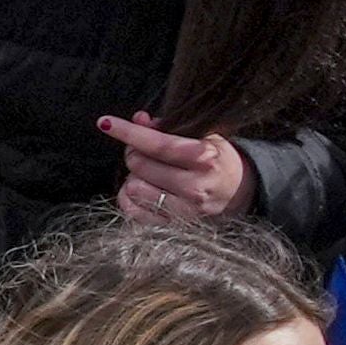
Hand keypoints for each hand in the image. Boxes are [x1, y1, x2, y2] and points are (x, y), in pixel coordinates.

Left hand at [101, 112, 250, 222]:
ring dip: (134, 176)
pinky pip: (133, 211)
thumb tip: (139, 119)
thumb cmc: (218, 159)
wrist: (240, 192)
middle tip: (142, 151)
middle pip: (139, 164)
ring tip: (149, 173)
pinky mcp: (174, 226)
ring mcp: (184, 210)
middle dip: (134, 152)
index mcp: (206, 158)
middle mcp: (196, 186)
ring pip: (133, 187)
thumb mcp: (203, 136)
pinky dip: (129, 197)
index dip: (128, 132)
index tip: (105, 122)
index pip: (158, 144)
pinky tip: (141, 188)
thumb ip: (169, 127)